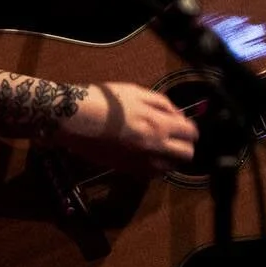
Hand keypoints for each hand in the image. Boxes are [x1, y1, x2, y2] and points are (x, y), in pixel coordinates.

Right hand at [52, 81, 197, 175]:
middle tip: (176, 137)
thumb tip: (177, 114)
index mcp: (157, 124)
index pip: (190, 132)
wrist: (75, 118)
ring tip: (160, 146)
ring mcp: (140, 161)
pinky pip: (152, 175)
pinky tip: (146, 155)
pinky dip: (155, 167)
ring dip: (171, 158)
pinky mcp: (127, 170)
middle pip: (186, 154)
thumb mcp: (136, 91)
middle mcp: (153, 147)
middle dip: (185, 145)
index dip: (190, 128)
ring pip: (171, 168)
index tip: (184, 126)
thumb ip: (162, 103)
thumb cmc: (103, 101)